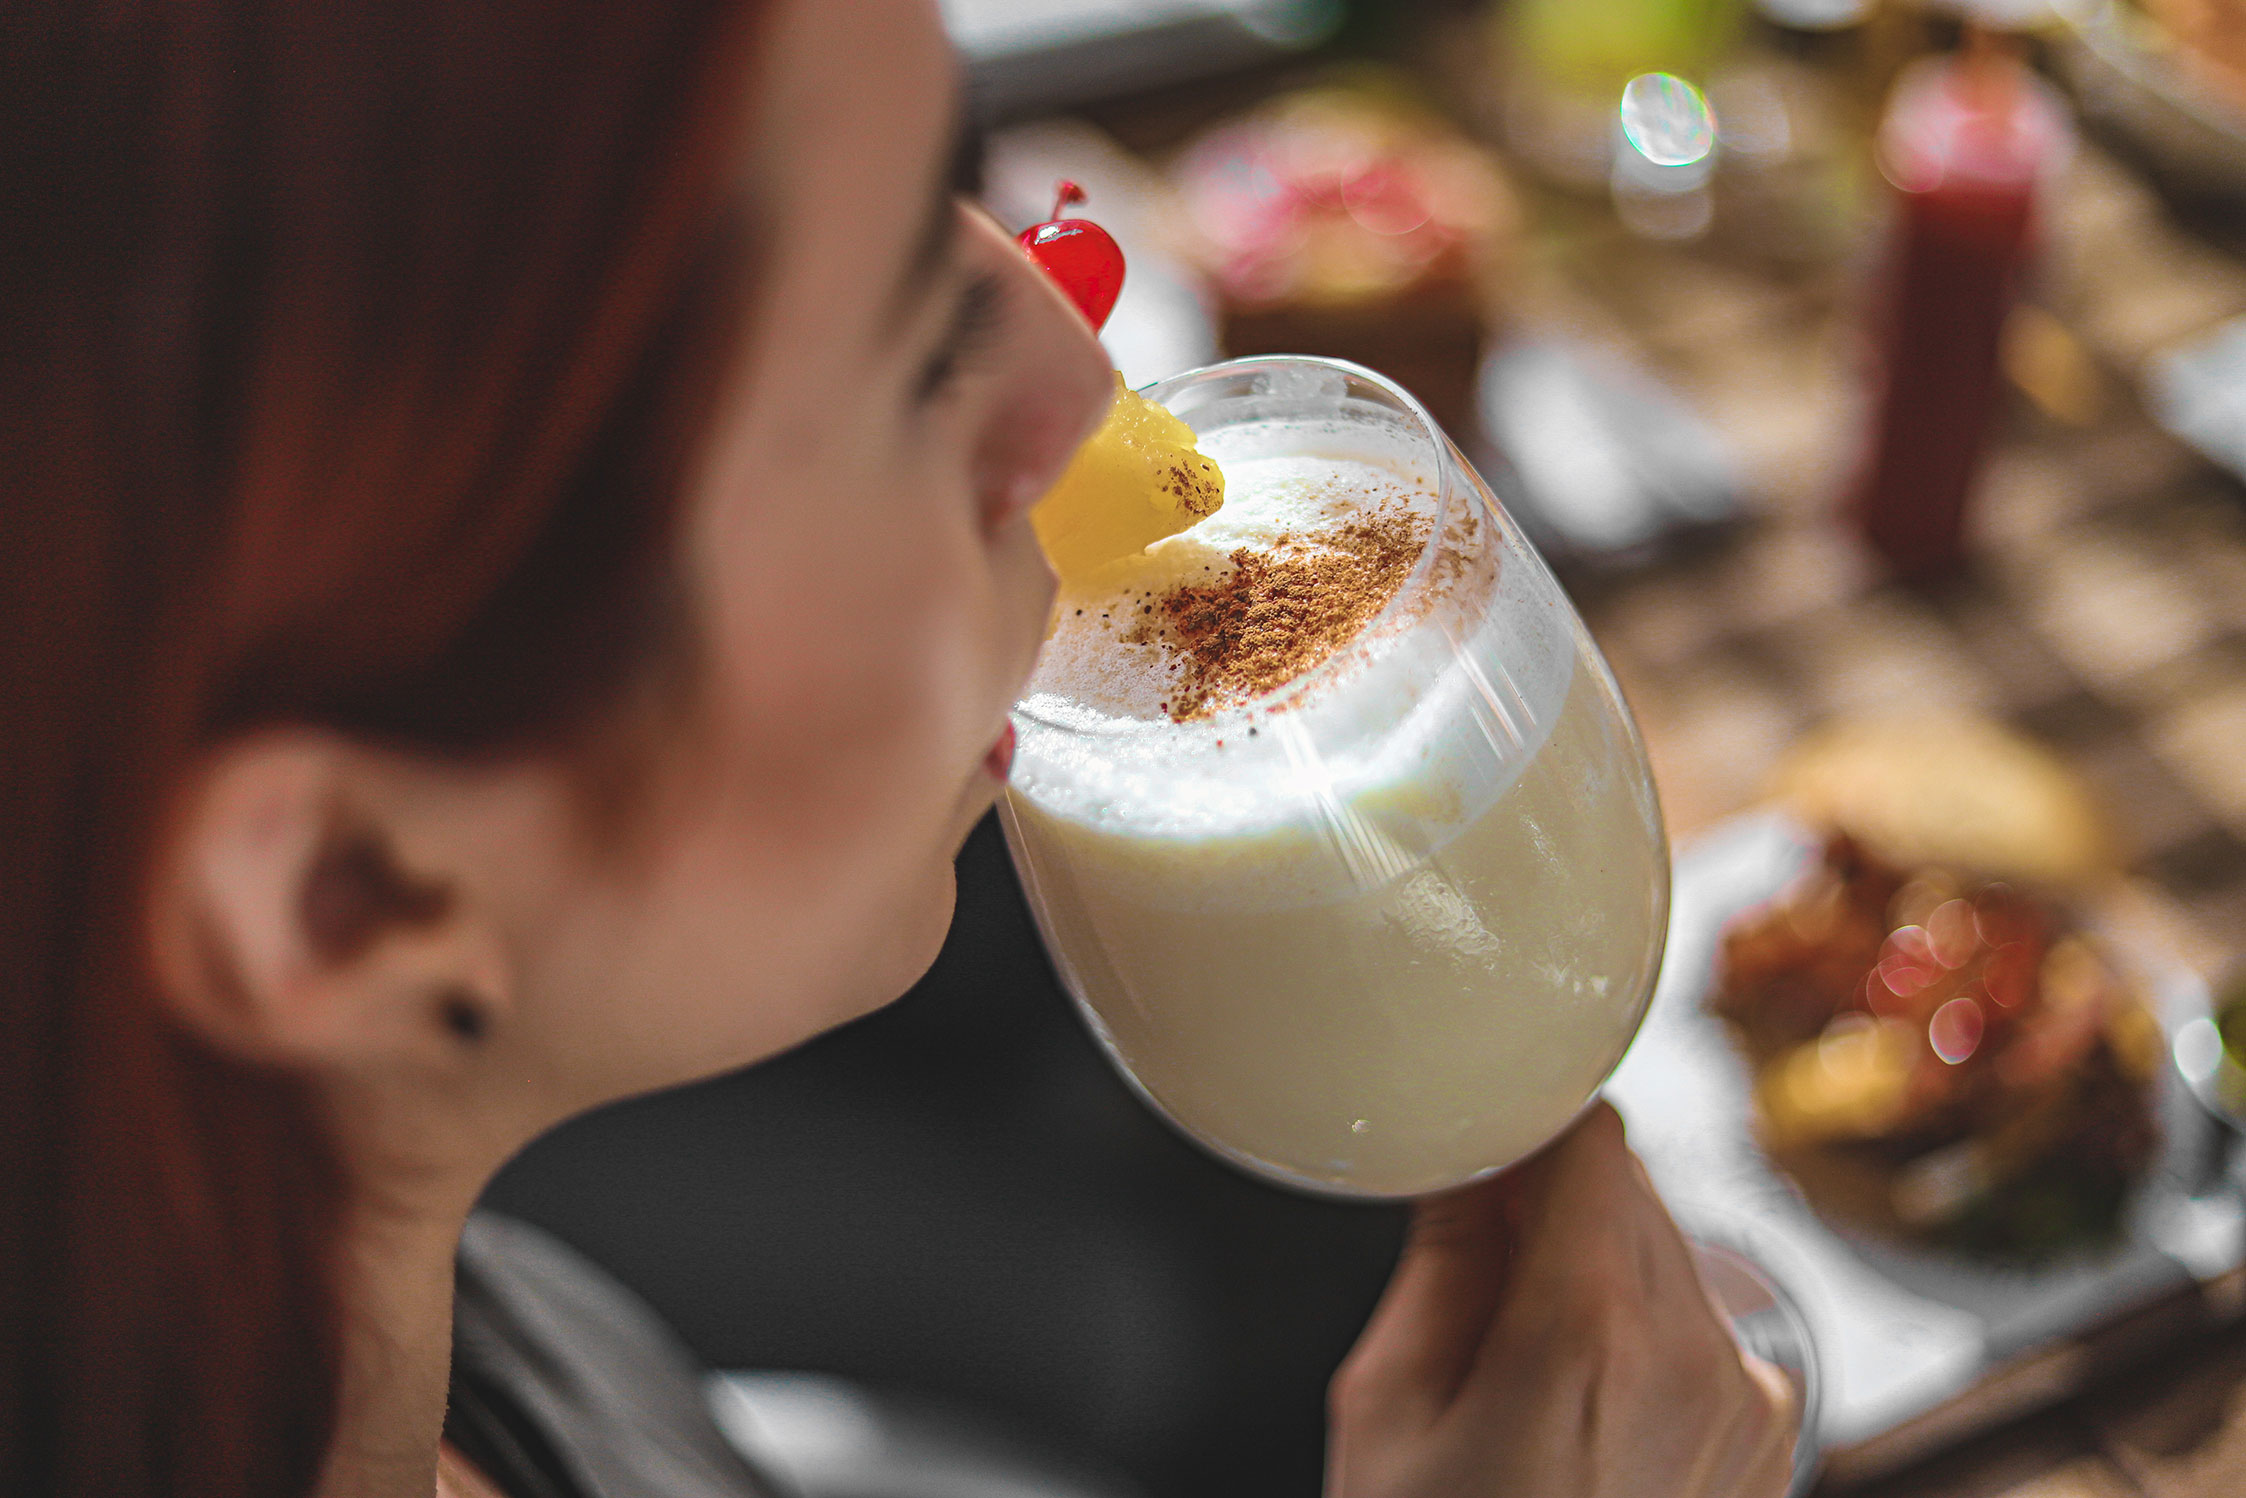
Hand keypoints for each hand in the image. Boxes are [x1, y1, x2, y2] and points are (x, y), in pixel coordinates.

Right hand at [1327, 1103, 1797, 1497]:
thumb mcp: (1389, 1409)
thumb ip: (1441, 1260)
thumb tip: (1463, 1164)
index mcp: (1587, 1328)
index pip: (1592, 1135)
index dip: (1528, 1121)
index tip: (1479, 1133)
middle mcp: (1694, 1352)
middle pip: (1629, 1187)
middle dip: (1549, 1197)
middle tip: (1471, 1256)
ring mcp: (1747, 1401)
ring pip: (1668, 1251)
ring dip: (1598, 1260)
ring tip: (1520, 1358)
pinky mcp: (1770, 1439)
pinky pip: (1701, 1325)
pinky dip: (1643, 1328)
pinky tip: (1577, 1404)